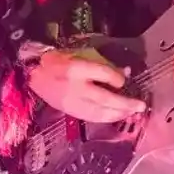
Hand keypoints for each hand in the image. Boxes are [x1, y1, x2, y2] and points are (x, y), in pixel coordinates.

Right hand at [27, 48, 146, 122]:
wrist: (32, 75)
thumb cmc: (58, 61)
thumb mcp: (79, 55)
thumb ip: (102, 64)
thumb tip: (126, 72)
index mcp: (76, 68)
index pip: (102, 74)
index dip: (117, 78)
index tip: (123, 81)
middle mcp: (74, 87)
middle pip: (104, 98)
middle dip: (125, 104)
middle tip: (141, 106)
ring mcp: (71, 102)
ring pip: (99, 112)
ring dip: (119, 114)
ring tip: (132, 113)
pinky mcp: (69, 111)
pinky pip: (91, 117)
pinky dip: (107, 118)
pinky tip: (117, 116)